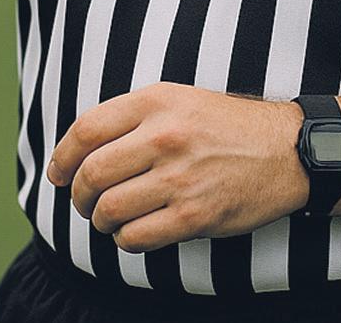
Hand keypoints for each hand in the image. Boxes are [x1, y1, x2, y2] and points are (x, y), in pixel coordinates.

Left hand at [46, 81, 307, 252]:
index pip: (86, 130)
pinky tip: (132, 231)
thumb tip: (78, 150)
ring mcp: (179, 176)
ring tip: (107, 219)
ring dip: (100, 220)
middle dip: (77, 195)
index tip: (57, 172)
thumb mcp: (177, 99)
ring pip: (110, 210)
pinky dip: (125, 240)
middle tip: (82, 202)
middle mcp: (164, 136)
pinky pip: (137, 237)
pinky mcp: (195, 214)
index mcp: (155, 101)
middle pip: (92, 173)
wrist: (283, 150)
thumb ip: (131, 117)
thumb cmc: (223, 125)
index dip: (62, 156)